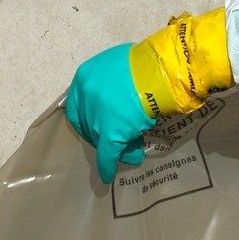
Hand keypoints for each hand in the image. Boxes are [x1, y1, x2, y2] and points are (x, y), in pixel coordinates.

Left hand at [66, 9, 231, 182]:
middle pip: (89, 124)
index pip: (77, 106)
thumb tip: (115, 97)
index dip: (87, 119)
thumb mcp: (118, 64)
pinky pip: (107, 154)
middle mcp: (85, 96)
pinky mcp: (110, 133)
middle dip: (103, 134)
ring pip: (100, 138)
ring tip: (132, 152)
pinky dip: (107, 165)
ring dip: (115, 147)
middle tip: (120, 139)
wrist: (161, 72)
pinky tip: (108, 175)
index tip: (98, 126)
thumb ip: (109, 80)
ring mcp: (96, 115)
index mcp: (84, 77)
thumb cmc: (144, 64)